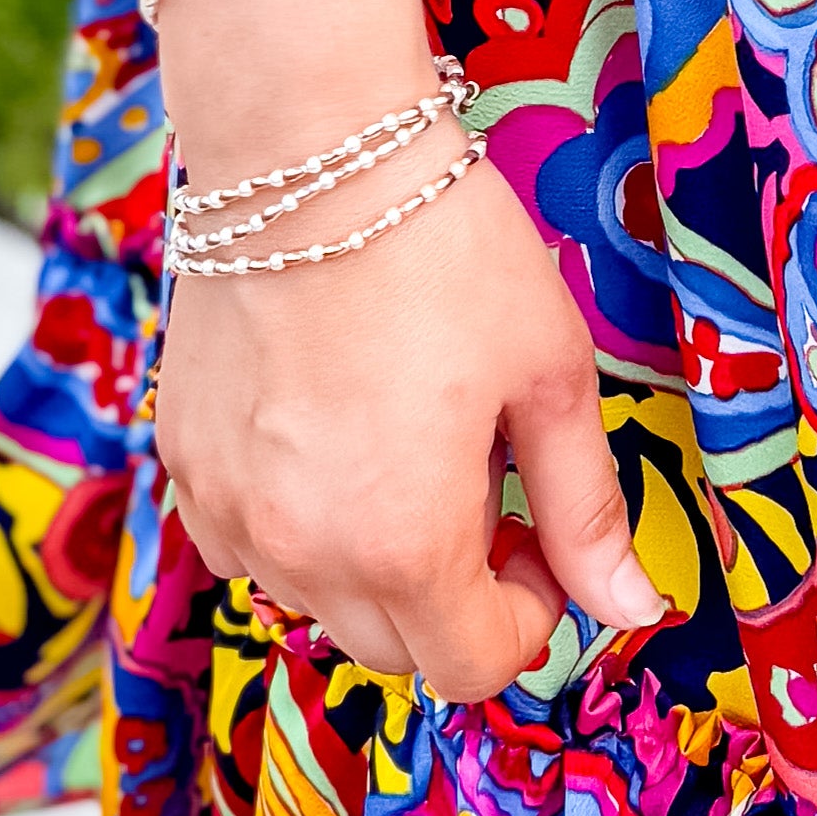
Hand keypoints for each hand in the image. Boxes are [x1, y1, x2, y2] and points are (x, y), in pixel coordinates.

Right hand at [149, 154, 667, 701]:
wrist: (311, 147)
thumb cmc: (448, 249)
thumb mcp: (549, 374)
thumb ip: (587, 508)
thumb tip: (632, 610)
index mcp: (406, 544)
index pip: (473, 668)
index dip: (527, 616)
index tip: (537, 537)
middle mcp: (303, 552)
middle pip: (394, 649)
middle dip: (453, 594)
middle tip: (481, 481)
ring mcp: (229, 511)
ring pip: (315, 600)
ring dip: (371, 562)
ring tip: (405, 442)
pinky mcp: (184, 462)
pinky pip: (247, 544)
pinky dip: (296, 522)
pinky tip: (331, 429)